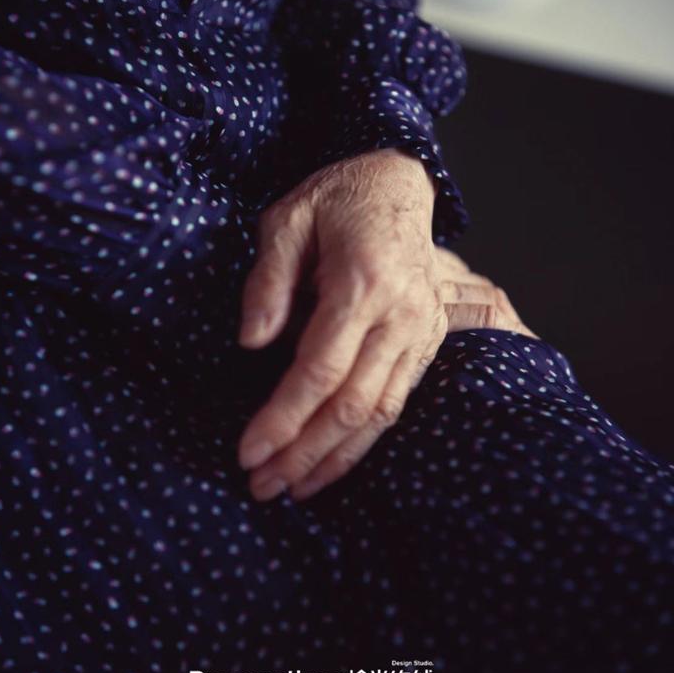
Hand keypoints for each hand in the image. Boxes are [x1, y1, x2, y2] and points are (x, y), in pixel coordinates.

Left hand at [237, 148, 533, 501]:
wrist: (400, 183)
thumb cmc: (338, 197)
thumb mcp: (287, 220)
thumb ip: (268, 281)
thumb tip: (252, 343)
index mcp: (363, 282)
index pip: (319, 370)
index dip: (282, 418)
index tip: (247, 453)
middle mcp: (400, 315)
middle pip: (352, 404)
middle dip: (304, 452)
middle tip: (262, 486)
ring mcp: (421, 331)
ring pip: (380, 413)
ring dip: (335, 458)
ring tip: (294, 489)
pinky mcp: (427, 341)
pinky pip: (398, 402)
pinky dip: (365, 440)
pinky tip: (335, 461)